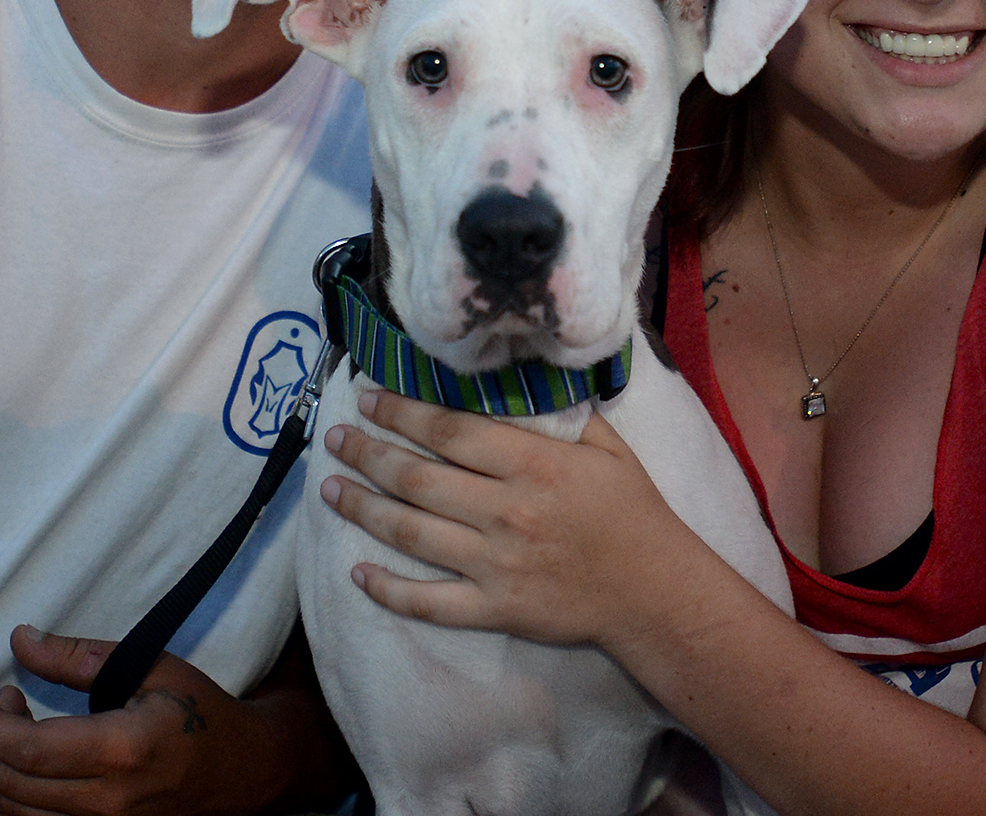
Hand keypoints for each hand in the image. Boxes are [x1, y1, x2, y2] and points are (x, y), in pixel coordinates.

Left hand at [0, 625, 285, 815]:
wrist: (244, 769)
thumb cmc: (201, 712)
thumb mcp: (150, 667)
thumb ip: (80, 658)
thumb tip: (21, 640)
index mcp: (123, 750)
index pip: (29, 749)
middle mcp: (111, 803)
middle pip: (17, 784)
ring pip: (21, 815)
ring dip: (4, 772)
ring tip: (16, 730)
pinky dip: (21, 801)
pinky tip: (27, 770)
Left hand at [319, 389, 690, 653]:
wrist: (654, 591)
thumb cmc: (633, 512)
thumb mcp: (606, 447)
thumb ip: (559, 414)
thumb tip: (519, 376)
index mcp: (531, 464)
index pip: (448, 430)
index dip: (401, 411)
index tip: (368, 397)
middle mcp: (505, 511)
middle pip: (417, 477)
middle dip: (367, 454)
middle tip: (335, 440)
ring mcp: (495, 564)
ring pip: (410, 533)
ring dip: (364, 508)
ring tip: (331, 489)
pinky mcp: (494, 609)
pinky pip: (428, 602)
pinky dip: (388, 590)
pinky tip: (358, 573)